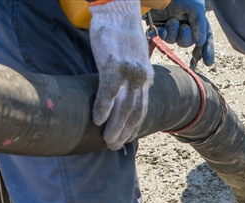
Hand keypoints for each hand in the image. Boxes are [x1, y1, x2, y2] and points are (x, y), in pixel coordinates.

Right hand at [89, 0, 153, 148]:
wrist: (118, 10)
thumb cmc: (120, 34)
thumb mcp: (131, 59)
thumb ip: (128, 77)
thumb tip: (119, 92)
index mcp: (146, 78)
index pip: (142, 109)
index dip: (134, 127)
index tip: (126, 140)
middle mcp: (141, 78)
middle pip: (134, 113)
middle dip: (124, 133)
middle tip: (114, 146)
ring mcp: (129, 73)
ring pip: (124, 107)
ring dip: (116, 127)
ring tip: (107, 141)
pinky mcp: (114, 65)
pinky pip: (109, 92)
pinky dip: (104, 107)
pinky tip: (98, 120)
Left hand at [149, 0, 214, 65]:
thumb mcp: (196, 8)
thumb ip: (200, 26)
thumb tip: (200, 43)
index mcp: (196, 18)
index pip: (204, 36)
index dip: (207, 50)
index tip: (208, 62)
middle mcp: (184, 22)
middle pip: (188, 42)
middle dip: (186, 38)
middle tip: (183, 27)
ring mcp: (171, 24)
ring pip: (174, 41)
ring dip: (173, 33)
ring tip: (171, 21)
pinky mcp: (158, 25)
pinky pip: (161, 38)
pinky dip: (161, 35)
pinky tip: (160, 29)